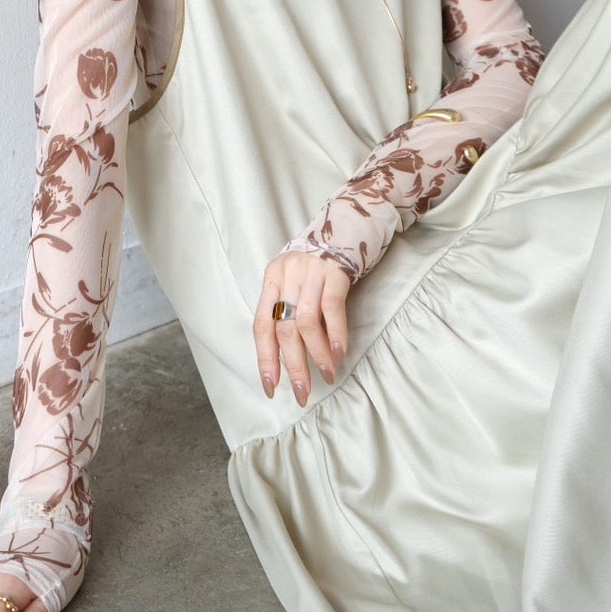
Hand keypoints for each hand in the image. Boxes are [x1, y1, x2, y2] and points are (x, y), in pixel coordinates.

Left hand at [253, 250, 351, 406]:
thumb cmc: (321, 257)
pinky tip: (339, 353)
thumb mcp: (297, 277)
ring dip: (316, 354)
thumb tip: (291, 352)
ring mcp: (311, 271)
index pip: (261, 324)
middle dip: (292, 365)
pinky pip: (331, 308)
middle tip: (301, 392)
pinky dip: (335, 334)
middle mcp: (287, 274)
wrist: (349, 219)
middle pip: (283, 328)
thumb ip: (290, 305)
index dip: (265, 358)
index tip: (271, 386)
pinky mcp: (336, 270)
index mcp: (272, 278)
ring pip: (305, 321)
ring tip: (326, 376)